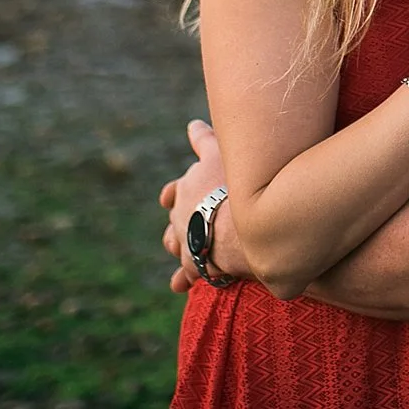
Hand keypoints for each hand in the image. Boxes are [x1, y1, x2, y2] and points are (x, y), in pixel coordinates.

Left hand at [157, 119, 235, 292]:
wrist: (240, 222)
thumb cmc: (234, 182)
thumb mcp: (221, 153)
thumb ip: (205, 140)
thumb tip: (191, 124)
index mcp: (189, 186)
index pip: (177, 188)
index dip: (174, 192)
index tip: (168, 196)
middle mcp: (181, 212)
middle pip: (175, 216)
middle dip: (178, 217)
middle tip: (182, 219)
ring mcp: (187, 238)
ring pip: (175, 242)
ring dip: (178, 243)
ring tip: (180, 248)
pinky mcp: (196, 262)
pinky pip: (187, 272)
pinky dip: (182, 277)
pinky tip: (178, 284)